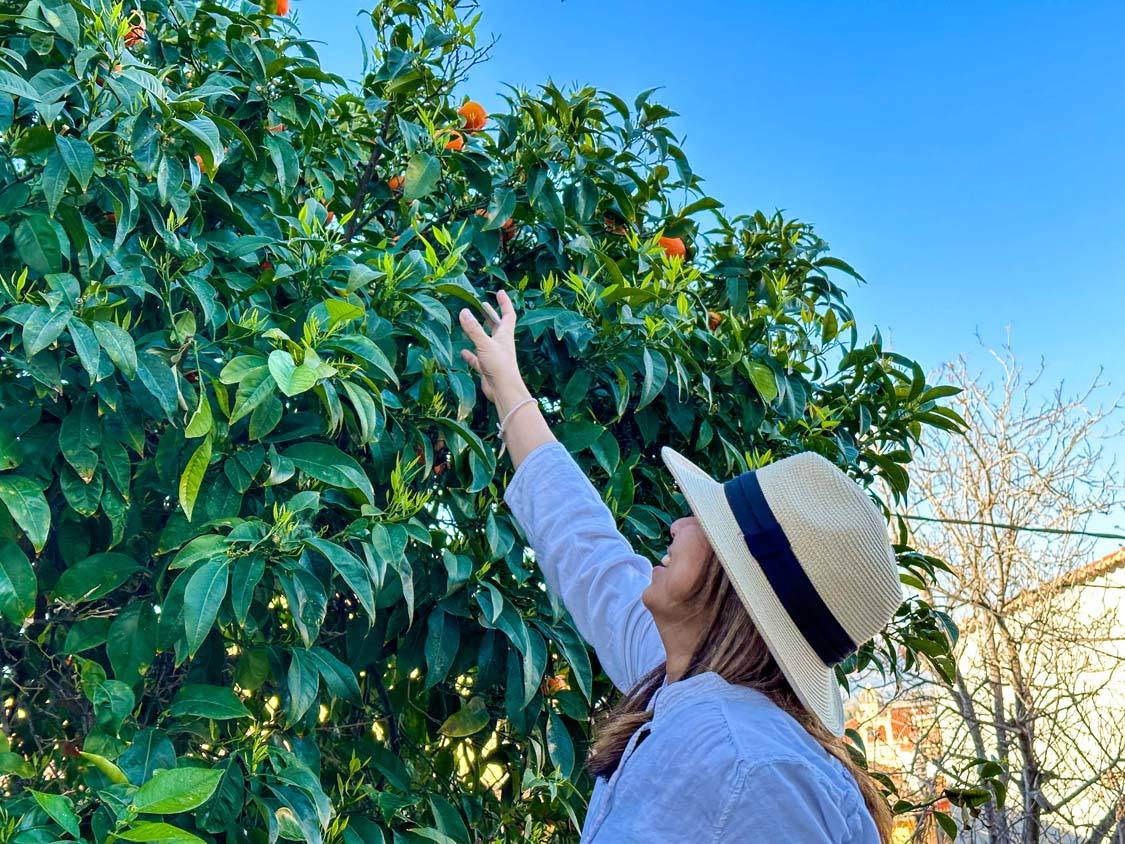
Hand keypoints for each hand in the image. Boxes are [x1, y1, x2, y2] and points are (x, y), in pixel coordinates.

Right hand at [458, 289, 529, 415]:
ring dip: (479, 332)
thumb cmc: (499, 365)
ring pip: (486, 341)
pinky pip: (477, 358)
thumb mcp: (485, 344)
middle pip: (497, 326)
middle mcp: (501, 344)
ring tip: (469, 324)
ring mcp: (494, 356)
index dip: (504, 303)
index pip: (507, 314)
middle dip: (490, 314)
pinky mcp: (487, 368)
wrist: (504, 391)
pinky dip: (470, 354)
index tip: (499, 291)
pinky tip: (463, 351)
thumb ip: (473, 329)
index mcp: (505, 335)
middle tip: (482, 304)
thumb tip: (463, 311)